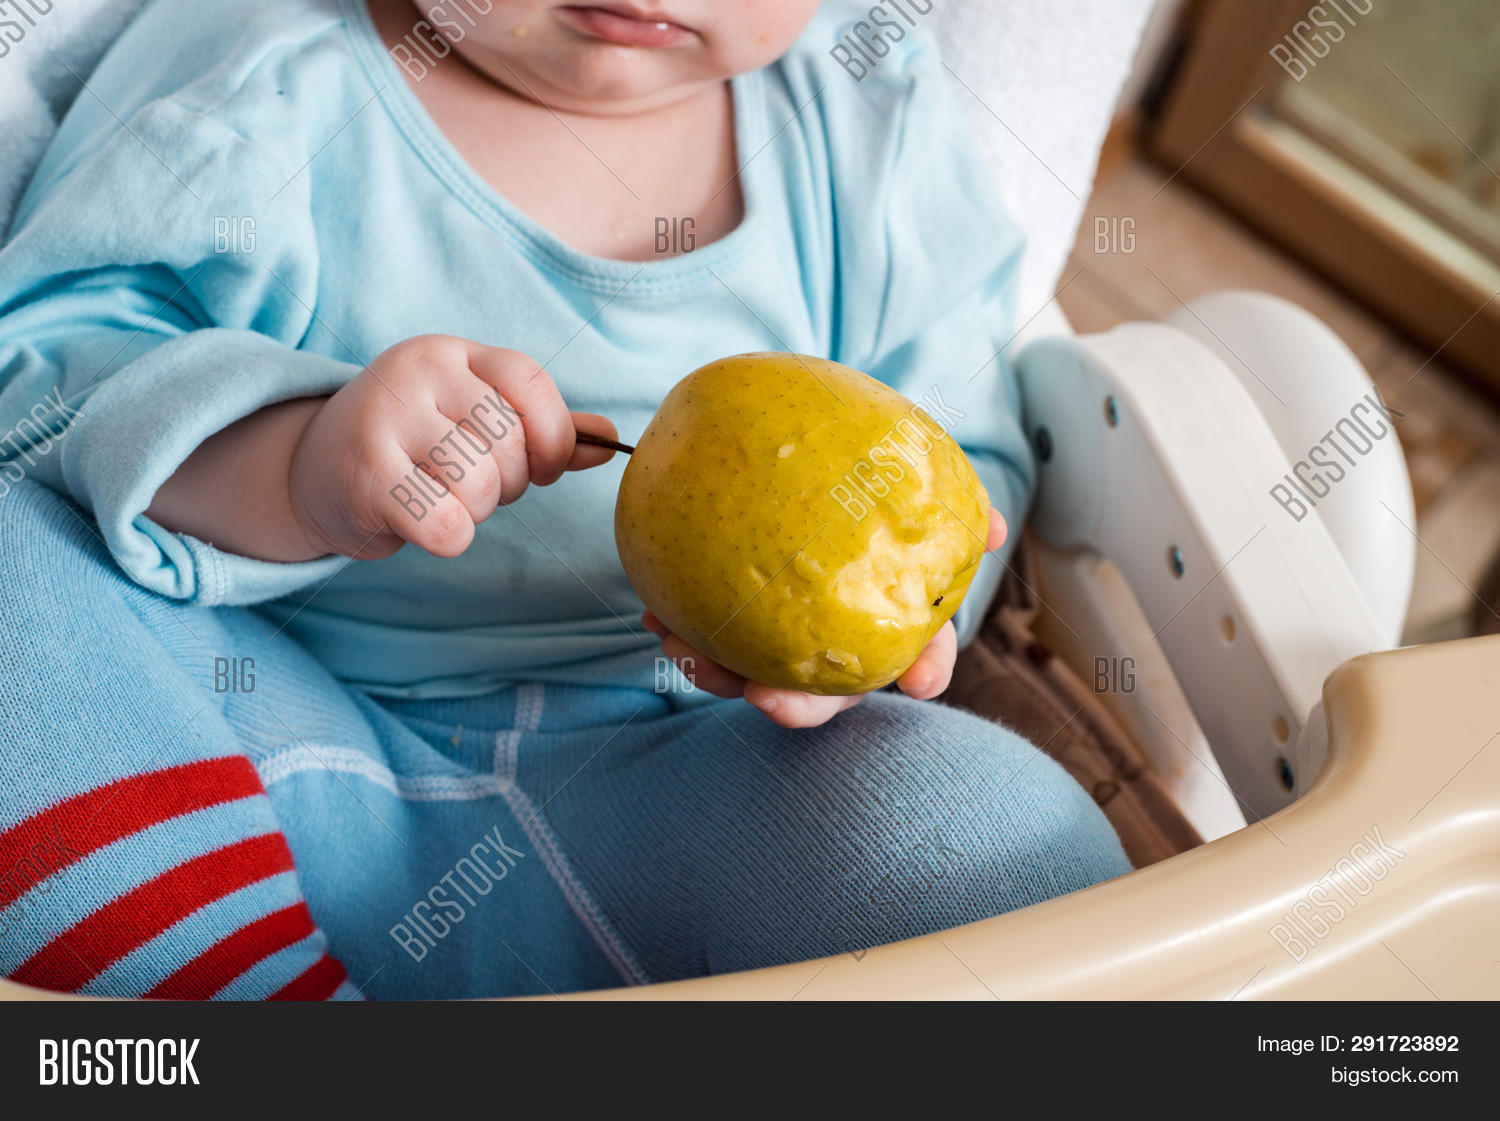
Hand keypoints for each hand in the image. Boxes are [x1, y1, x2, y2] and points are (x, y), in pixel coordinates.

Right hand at [288, 335, 616, 559]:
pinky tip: (425, 525)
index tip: (546, 467)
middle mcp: (417, 373)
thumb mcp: (472, 420)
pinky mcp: (366, 476)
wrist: (311, 470)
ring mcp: (386, 419)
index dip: (554, 435)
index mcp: (452, 353)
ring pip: (481, 484)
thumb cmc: (412, 447)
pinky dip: (450, 538)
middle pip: (510, 441)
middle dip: (511, 483)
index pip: (530, 382)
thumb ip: (540, 429)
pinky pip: (446, 524)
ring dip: (478, 511)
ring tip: (445, 499)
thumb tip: (609, 440)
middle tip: (477, 488)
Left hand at [648, 507, 1006, 728]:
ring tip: (684, 649)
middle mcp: (837, 646)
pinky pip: (707, 644)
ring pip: (756, 680)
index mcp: (888, 621)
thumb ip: (946, 502)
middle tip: (766, 701)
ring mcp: (782, 644)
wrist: (790, 467)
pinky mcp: (732, 631)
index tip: (922, 683)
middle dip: (798, 708)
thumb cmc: (860, 490)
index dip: (926, 671)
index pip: (921, 655)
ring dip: (719, 676)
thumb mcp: (901, 484)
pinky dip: (682, 634)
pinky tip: (657, 613)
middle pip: (829, 694)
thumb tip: (995, 527)